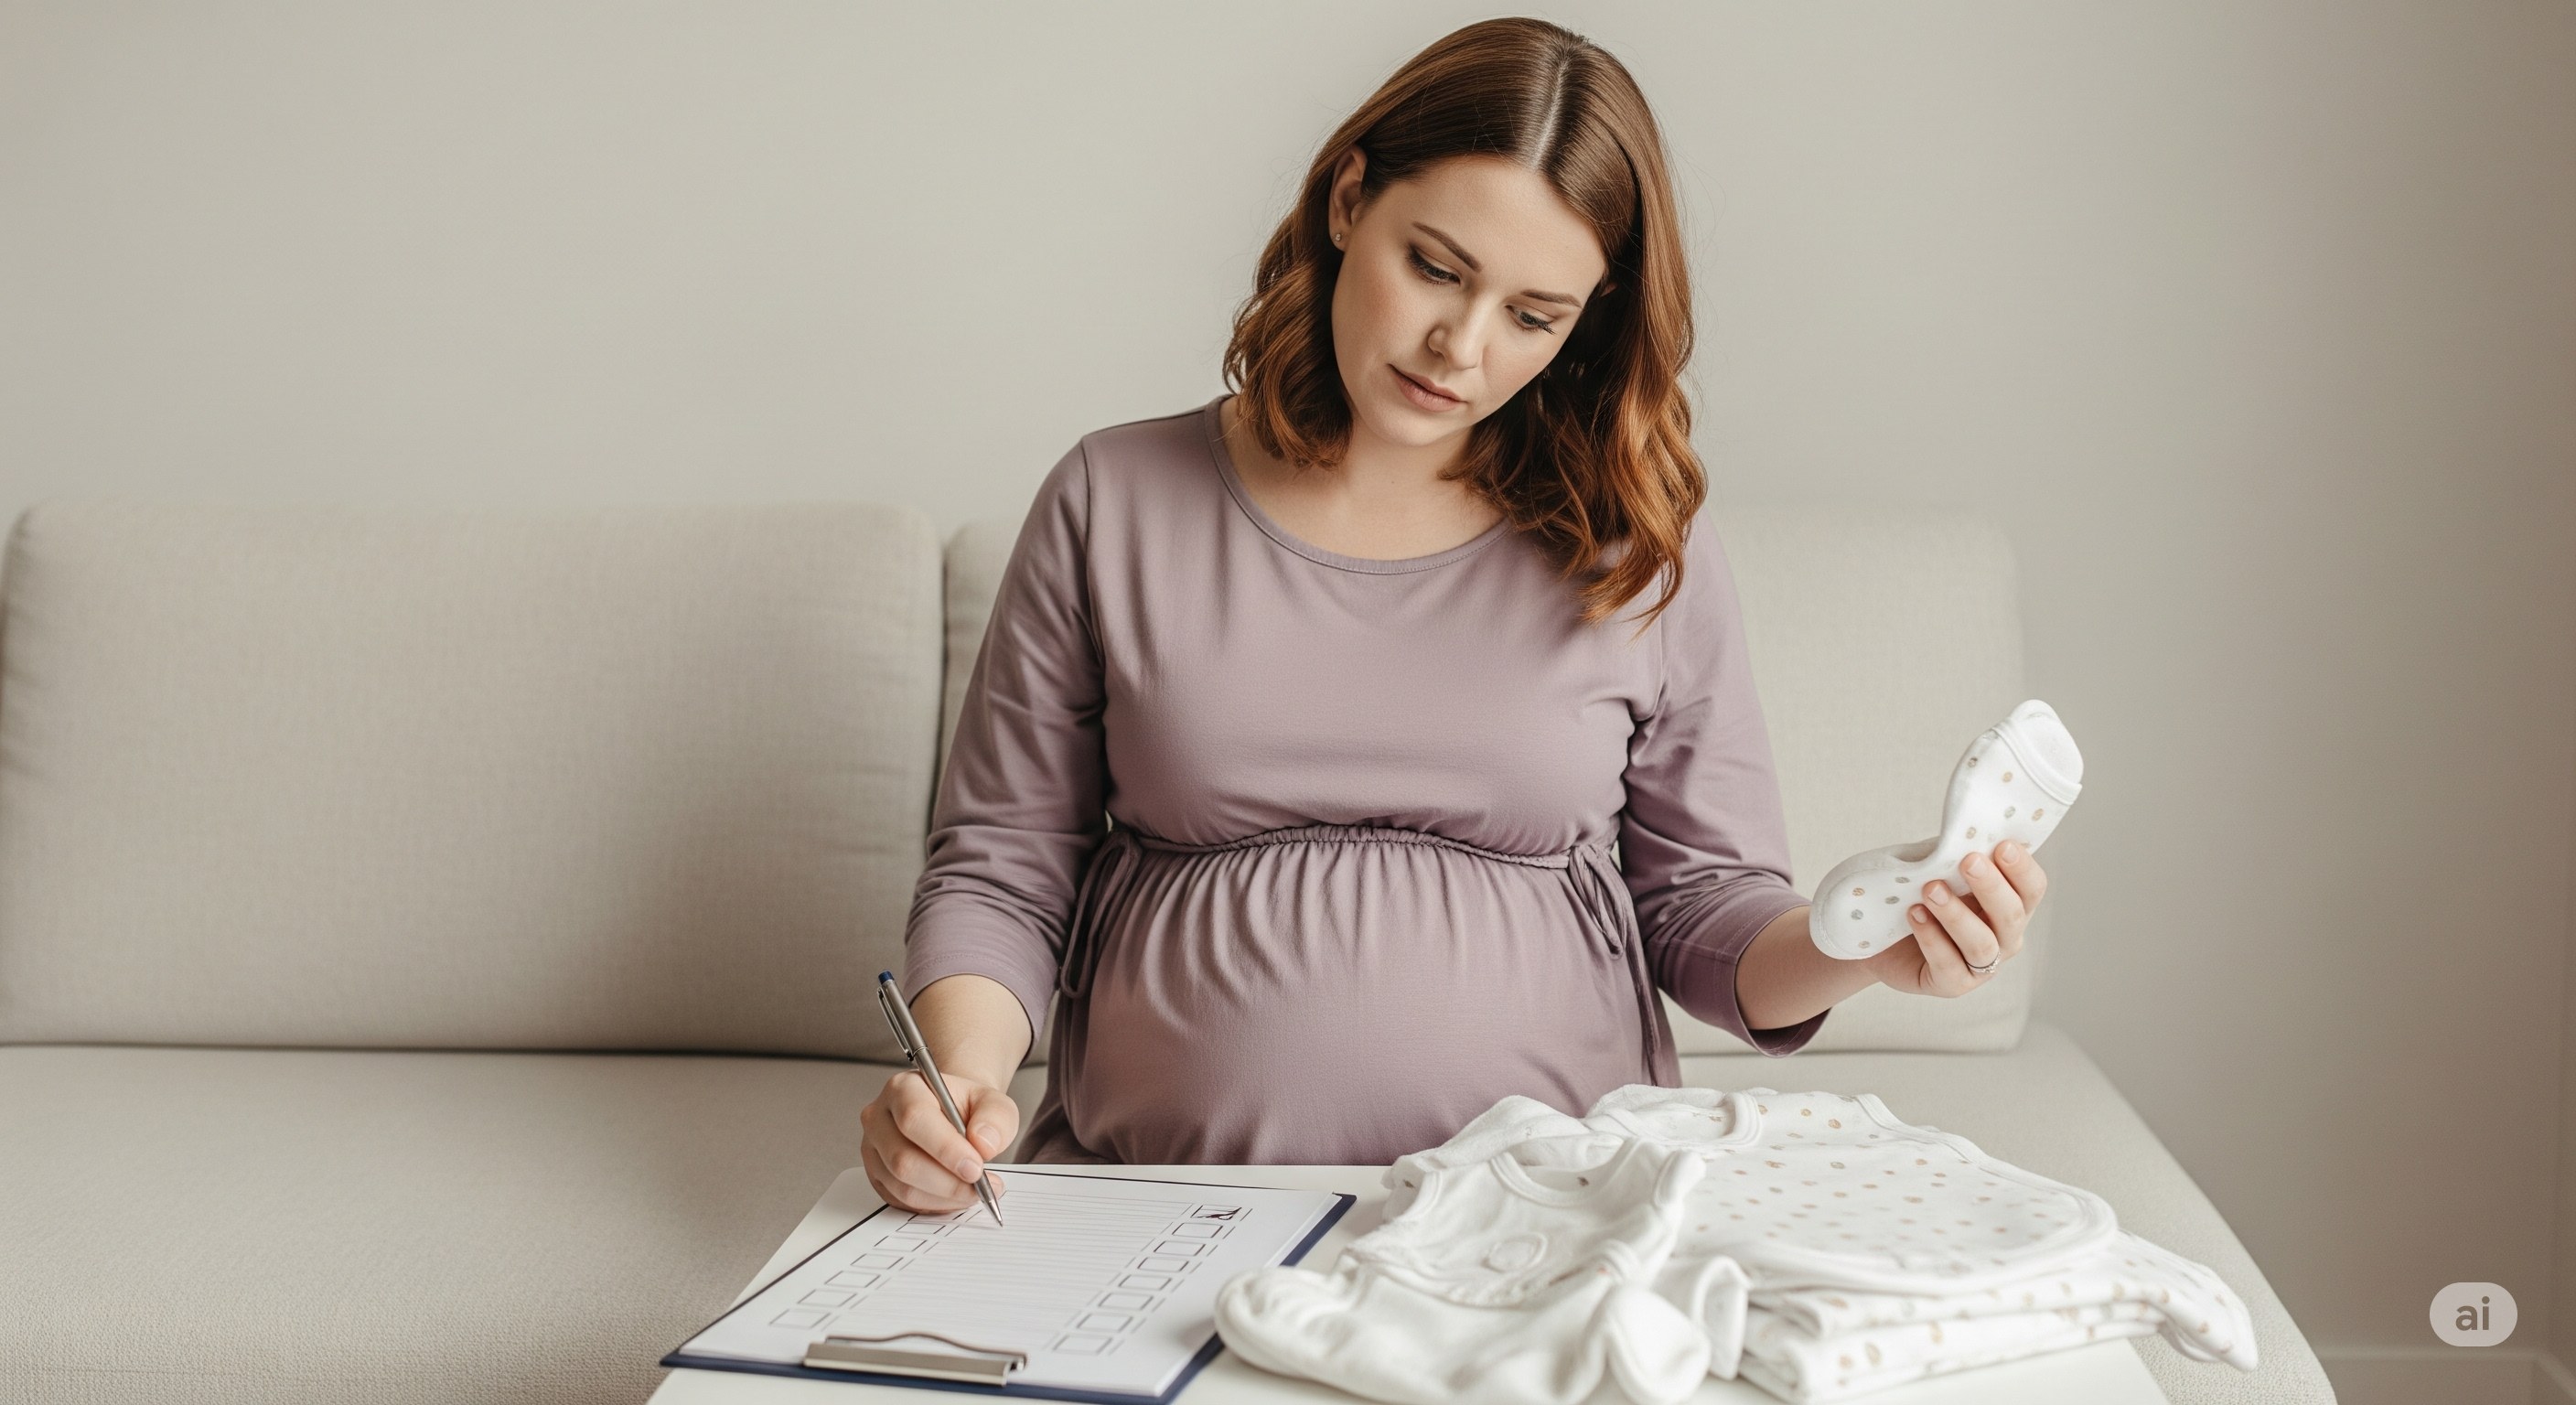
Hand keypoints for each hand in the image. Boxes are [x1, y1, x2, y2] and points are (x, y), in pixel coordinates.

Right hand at [859, 1069, 1019, 1213]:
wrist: (955, 1115)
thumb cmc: (968, 1107)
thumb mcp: (994, 1102)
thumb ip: (996, 1118)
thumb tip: (983, 1144)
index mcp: (904, 1088)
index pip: (914, 1118)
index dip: (945, 1148)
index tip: (975, 1167)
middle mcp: (880, 1117)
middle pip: (903, 1159)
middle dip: (948, 1181)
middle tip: (980, 1186)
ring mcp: (874, 1149)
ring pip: (902, 1185)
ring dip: (944, 1196)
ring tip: (974, 1191)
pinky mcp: (877, 1176)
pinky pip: (901, 1200)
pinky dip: (934, 1204)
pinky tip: (955, 1195)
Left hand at [1867, 840, 2047, 997]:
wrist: (1879, 933)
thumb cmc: (1916, 892)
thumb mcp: (1937, 866)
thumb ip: (1955, 852)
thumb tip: (1969, 828)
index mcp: (2010, 904)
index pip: (2032, 888)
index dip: (2023, 869)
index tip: (2003, 845)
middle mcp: (2004, 937)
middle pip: (2012, 915)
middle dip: (1991, 887)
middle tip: (1968, 861)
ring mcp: (1981, 965)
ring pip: (1982, 943)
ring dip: (1956, 914)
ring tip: (1930, 889)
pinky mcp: (1952, 984)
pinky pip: (1949, 964)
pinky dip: (1932, 937)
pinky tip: (1914, 914)